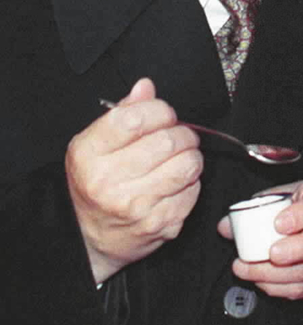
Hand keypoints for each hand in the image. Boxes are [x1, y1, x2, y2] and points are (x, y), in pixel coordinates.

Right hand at [66, 77, 202, 283]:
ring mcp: (136, 206)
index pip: (136, 119)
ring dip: (190, 156)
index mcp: (89, 154)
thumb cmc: (94, 183)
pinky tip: (174, 184)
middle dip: (181, 133)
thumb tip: (146, 87)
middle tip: (176, 136)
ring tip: (179, 157)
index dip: (159, 110)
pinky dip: (190, 183)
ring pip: (187, 165)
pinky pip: (193, 191)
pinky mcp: (159, 224)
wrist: (87, 237)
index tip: (163, 114)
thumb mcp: (95, 142)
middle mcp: (109, 182)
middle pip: (168, 141)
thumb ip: (124, 111)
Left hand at [218, 179, 302, 299]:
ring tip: (248, 269)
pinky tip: (260, 280)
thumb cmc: (298, 207)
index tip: (278, 223)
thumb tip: (226, 227)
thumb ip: (254, 208)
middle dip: (296, 249)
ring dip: (277, 274)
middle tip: (271, 253)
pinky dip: (279, 287)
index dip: (301, 216)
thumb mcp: (281, 196)